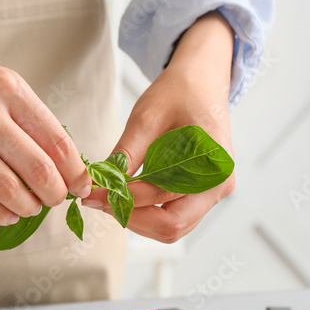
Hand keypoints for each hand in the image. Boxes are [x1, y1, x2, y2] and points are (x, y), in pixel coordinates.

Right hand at [0, 13, 91, 225]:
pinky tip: (7, 212)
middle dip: (55, 193)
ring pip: (7, 189)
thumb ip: (27, 119)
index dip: (75, 171)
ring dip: (28, 206)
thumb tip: (64, 165)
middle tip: (56, 199)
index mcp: (6, 88)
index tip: (81, 184)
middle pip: (37, 169)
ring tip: (31, 207)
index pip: (56, 140)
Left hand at [82, 12, 234, 242]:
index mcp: (212, 166)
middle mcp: (218, 185)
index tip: (91, 192)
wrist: (201, 81)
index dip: (122, 200)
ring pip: (171, 228)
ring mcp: (212, 192)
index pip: (161, 198)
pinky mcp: (202, 193)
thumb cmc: (179, 92)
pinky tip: (126, 196)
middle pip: (171, 226)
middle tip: (97, 201)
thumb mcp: (147, 118)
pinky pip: (174, 216)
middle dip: (130, 217)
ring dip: (137, 220)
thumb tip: (99, 186)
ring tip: (108, 198)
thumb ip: (125, 155)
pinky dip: (147, 213)